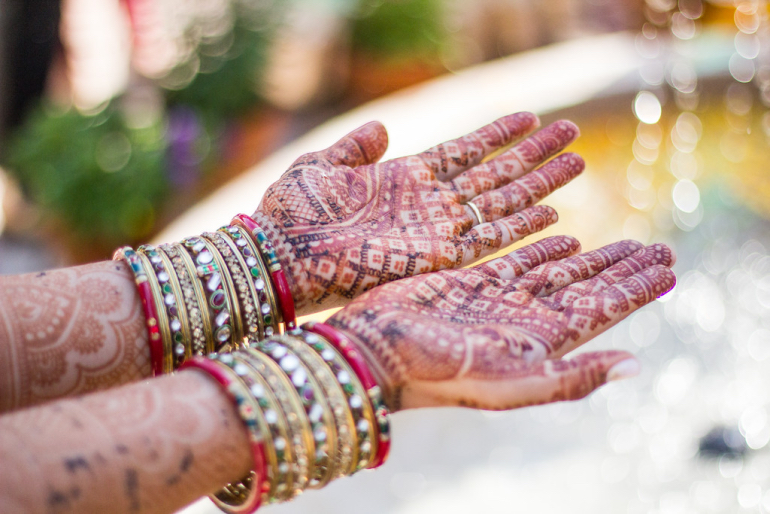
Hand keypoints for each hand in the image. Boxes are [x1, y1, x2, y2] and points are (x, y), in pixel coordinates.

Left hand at [254, 113, 582, 312]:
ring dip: (539, 184)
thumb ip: (356, 147)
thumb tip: (382, 127)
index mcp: (404, 178)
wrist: (277, 259)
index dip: (497, 135)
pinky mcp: (436, 257)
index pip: (463, 151)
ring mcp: (435, 228)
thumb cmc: (289, 213)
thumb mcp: (321, 165)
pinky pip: (489, 239)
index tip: (530, 116)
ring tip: (577, 160)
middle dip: (533, 155)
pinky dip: (521, 226)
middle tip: (572, 131)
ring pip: (501, 202)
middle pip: (494, 175)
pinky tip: (553, 211)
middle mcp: (428, 204)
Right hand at [325, 236, 675, 410]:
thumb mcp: (508, 382)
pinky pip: (518, 260)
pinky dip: (544, 248)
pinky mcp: (471, 283)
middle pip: (589, 287)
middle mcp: (526, 320)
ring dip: (593, 256)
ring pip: (558, 271)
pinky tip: (565, 238)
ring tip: (625, 242)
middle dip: (625, 268)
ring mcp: (499, 300)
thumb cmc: (436, 372)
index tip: (671, 267)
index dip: (638, 288)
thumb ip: (570, 376)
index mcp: (541, 342)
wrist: (376, 351)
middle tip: (660, 248)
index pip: (604, 309)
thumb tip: (633, 366)